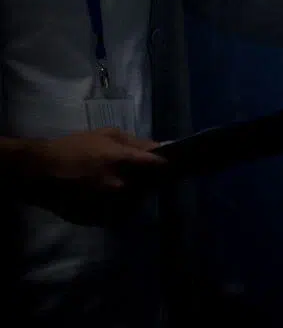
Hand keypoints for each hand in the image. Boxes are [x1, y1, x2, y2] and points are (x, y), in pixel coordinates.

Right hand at [19, 129, 167, 224]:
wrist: (38, 172)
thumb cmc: (73, 148)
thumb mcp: (105, 135)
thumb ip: (135, 142)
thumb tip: (160, 147)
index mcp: (122, 160)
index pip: (158, 165)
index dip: (168, 165)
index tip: (173, 165)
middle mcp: (119, 185)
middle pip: (149, 186)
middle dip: (150, 181)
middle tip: (142, 175)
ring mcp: (109, 204)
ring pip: (135, 203)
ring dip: (135, 196)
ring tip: (120, 187)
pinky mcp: (98, 219)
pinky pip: (120, 215)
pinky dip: (120, 208)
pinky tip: (108, 198)